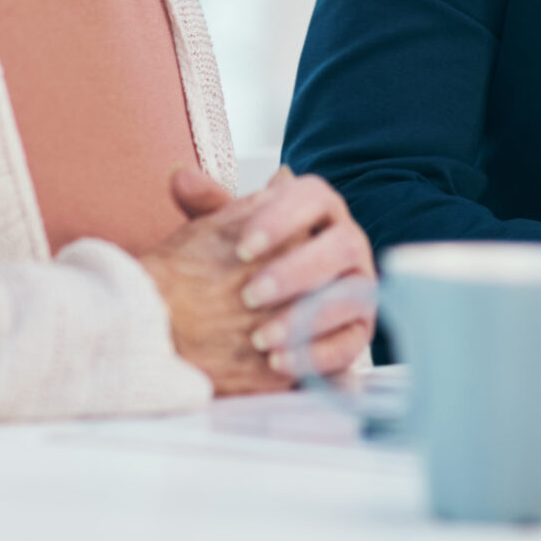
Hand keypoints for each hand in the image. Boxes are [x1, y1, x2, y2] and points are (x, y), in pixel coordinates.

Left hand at [135, 167, 375, 394]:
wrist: (261, 312)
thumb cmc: (246, 264)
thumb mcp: (227, 235)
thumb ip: (207, 206)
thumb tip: (180, 177)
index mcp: (320, 210)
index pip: (313, 197)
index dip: (282, 219)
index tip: (242, 248)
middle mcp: (349, 244)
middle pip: (342, 245)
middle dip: (296, 271)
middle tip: (249, 296)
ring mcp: (360, 287)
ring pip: (351, 295)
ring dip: (306, 317)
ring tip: (260, 338)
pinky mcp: (360, 331)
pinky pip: (351, 344)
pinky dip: (316, 355)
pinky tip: (278, 363)